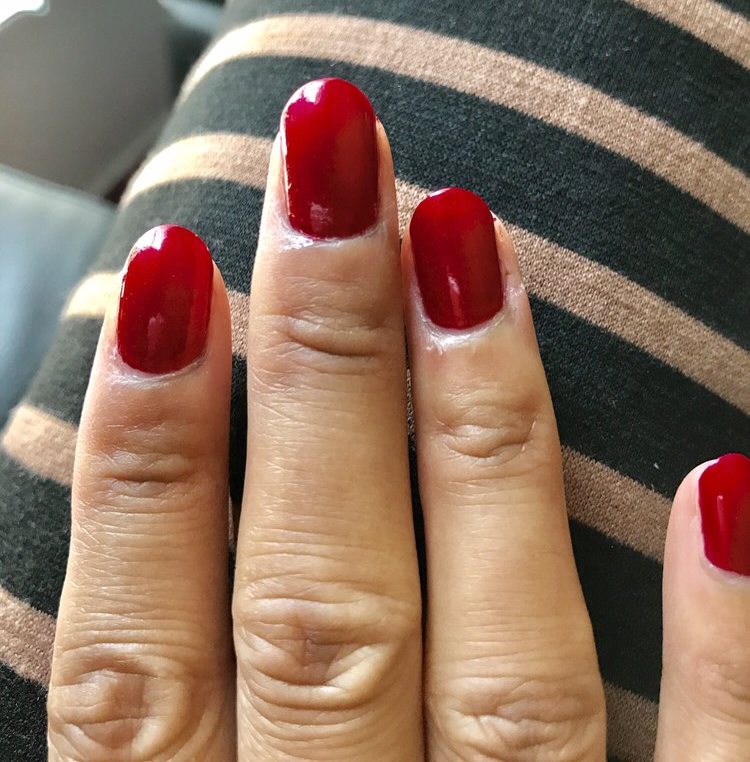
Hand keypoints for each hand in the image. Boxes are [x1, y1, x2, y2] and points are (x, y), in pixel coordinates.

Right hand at [47, 79, 749, 759]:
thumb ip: (158, 735)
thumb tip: (148, 498)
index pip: (142, 664)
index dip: (139, 467)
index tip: (168, 278)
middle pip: (319, 614)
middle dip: (318, 375)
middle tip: (331, 172)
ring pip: (503, 680)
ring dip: (481, 449)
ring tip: (464, 246)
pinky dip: (723, 656)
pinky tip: (727, 490)